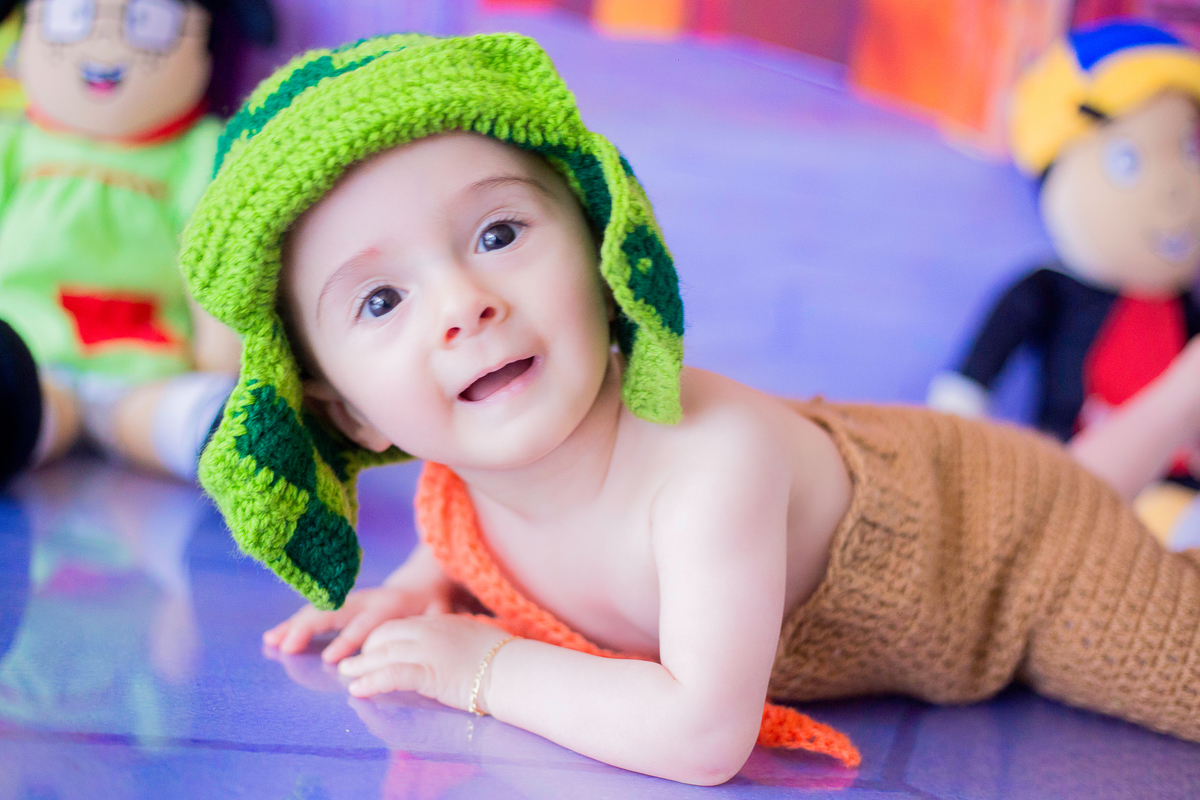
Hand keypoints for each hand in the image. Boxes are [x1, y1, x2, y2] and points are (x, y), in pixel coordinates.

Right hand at [263, 583, 451, 662]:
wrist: (424, 581)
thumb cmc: (433, 603)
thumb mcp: (440, 611)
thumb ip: (439, 620)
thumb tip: (445, 627)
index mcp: (390, 604)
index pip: (367, 624)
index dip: (350, 640)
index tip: (331, 659)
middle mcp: (366, 600)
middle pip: (333, 612)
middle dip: (309, 628)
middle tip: (286, 646)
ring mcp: (351, 601)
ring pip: (319, 610)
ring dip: (295, 625)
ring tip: (271, 641)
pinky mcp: (341, 605)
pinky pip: (315, 612)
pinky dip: (294, 624)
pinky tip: (273, 637)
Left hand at [337, 614, 513, 712]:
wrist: (514, 670)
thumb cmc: (505, 658)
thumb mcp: (478, 637)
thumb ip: (463, 636)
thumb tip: (464, 642)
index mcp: (441, 621)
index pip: (402, 624)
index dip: (382, 637)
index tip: (372, 647)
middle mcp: (429, 630)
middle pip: (385, 634)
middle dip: (366, 648)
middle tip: (352, 661)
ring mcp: (427, 649)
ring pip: (383, 654)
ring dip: (360, 665)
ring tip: (345, 674)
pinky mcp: (427, 671)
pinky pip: (391, 674)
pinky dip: (370, 681)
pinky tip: (358, 690)